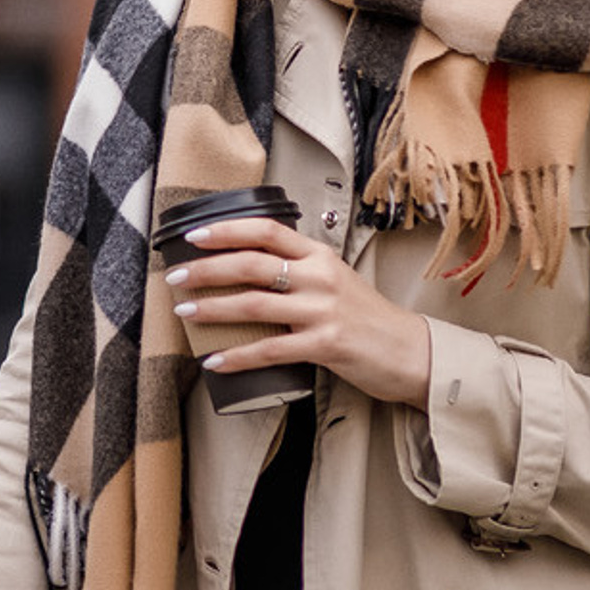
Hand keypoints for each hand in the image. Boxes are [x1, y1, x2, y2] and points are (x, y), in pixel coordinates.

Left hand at [163, 215, 431, 408]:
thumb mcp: (335, 280)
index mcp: (319, 255)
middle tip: (175, 276)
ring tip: (185, 312)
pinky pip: (270, 349)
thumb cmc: (368, 318)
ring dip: (213, 308)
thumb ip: (298, 270)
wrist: (413, 353)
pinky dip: (238, 355)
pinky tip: (215, 360)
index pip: (266, 230)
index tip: (194, 235)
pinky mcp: (325, 345)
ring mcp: (322, 311)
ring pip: (254, 304)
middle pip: (251, 263)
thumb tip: (248, 267)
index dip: (227, 230)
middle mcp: (319, 277)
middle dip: (207, 269)